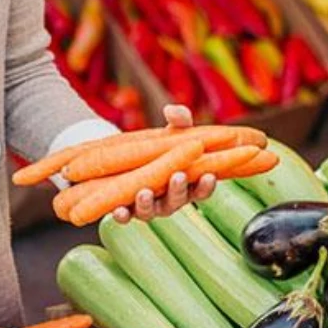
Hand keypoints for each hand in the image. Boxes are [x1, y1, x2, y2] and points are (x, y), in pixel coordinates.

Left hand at [113, 105, 215, 222]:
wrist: (130, 156)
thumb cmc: (161, 146)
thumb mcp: (172, 131)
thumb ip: (179, 121)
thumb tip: (172, 111)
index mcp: (186, 184)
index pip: (201, 189)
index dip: (206, 185)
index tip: (209, 175)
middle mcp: (169, 200)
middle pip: (176, 201)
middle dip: (178, 190)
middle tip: (178, 176)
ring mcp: (148, 207)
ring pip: (150, 212)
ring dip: (147, 204)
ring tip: (144, 192)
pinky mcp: (127, 210)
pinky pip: (125, 216)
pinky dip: (122, 215)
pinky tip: (118, 210)